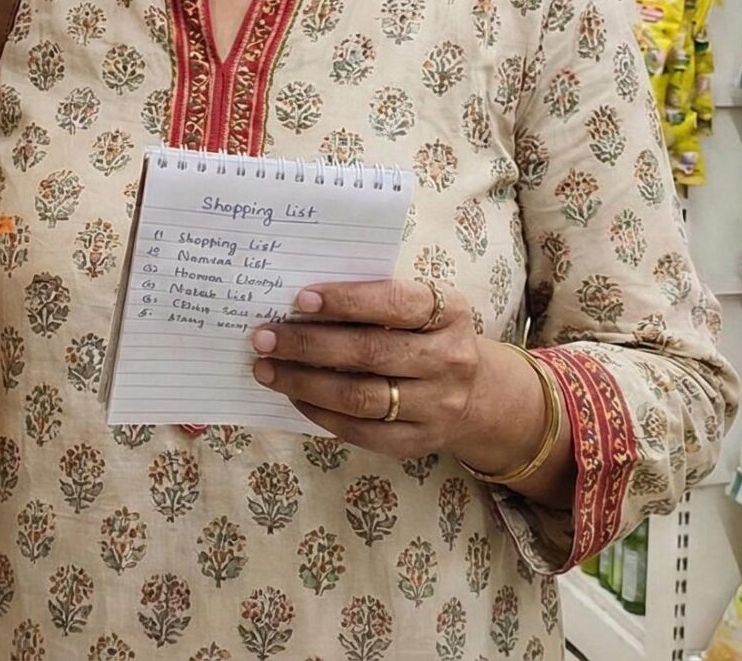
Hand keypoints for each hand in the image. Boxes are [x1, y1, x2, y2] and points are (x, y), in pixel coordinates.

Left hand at [250, 279, 530, 464]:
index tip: (301, 298)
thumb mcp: (422, 309)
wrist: (477, 396)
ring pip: (360, 397)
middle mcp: (450, 360)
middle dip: (309, 344)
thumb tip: (299, 303)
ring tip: (266, 368)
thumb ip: (376, 301)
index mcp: (451, 313)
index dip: (348, 300)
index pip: (397, 304)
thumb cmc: (428, 338)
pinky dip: (319, 412)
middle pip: (371, 353)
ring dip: (304, 381)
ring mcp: (437, 406)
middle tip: (264, 337)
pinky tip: (293, 395)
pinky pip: (359, 431)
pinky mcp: (417, 443)